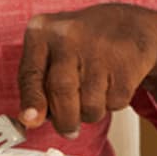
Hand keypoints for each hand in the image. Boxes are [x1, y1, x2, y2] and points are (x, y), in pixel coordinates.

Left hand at [17, 3, 156, 136]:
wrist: (125, 26)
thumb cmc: (77, 46)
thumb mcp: (48, 53)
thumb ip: (35, 84)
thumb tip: (30, 120)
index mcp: (41, 32)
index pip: (30, 73)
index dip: (31, 101)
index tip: (29, 120)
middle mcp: (67, 36)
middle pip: (61, 90)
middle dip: (64, 119)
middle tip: (68, 129)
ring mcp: (99, 47)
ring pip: (89, 103)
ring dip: (89, 113)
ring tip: (90, 97)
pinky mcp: (126, 61)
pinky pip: (114, 101)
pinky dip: (110, 104)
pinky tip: (109, 85)